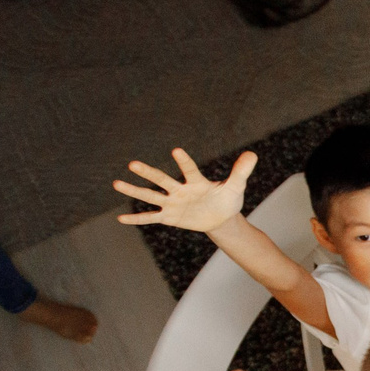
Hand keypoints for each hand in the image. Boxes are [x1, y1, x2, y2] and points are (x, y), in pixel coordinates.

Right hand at [113, 148, 254, 233]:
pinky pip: (151, 218)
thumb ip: (241, 172)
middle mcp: (180, 190)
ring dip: (134, 191)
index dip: (185, 162)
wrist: (221, 217)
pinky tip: (121, 219)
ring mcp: (173, 203)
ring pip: (151, 196)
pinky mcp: (170, 217)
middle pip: (163, 180)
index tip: (177, 151)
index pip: (190, 170)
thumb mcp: (236, 188)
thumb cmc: (227, 199)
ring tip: (116, 183)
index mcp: (196, 182)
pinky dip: (137, 218)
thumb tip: (253, 154)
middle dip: (149, 173)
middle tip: (132, 164)